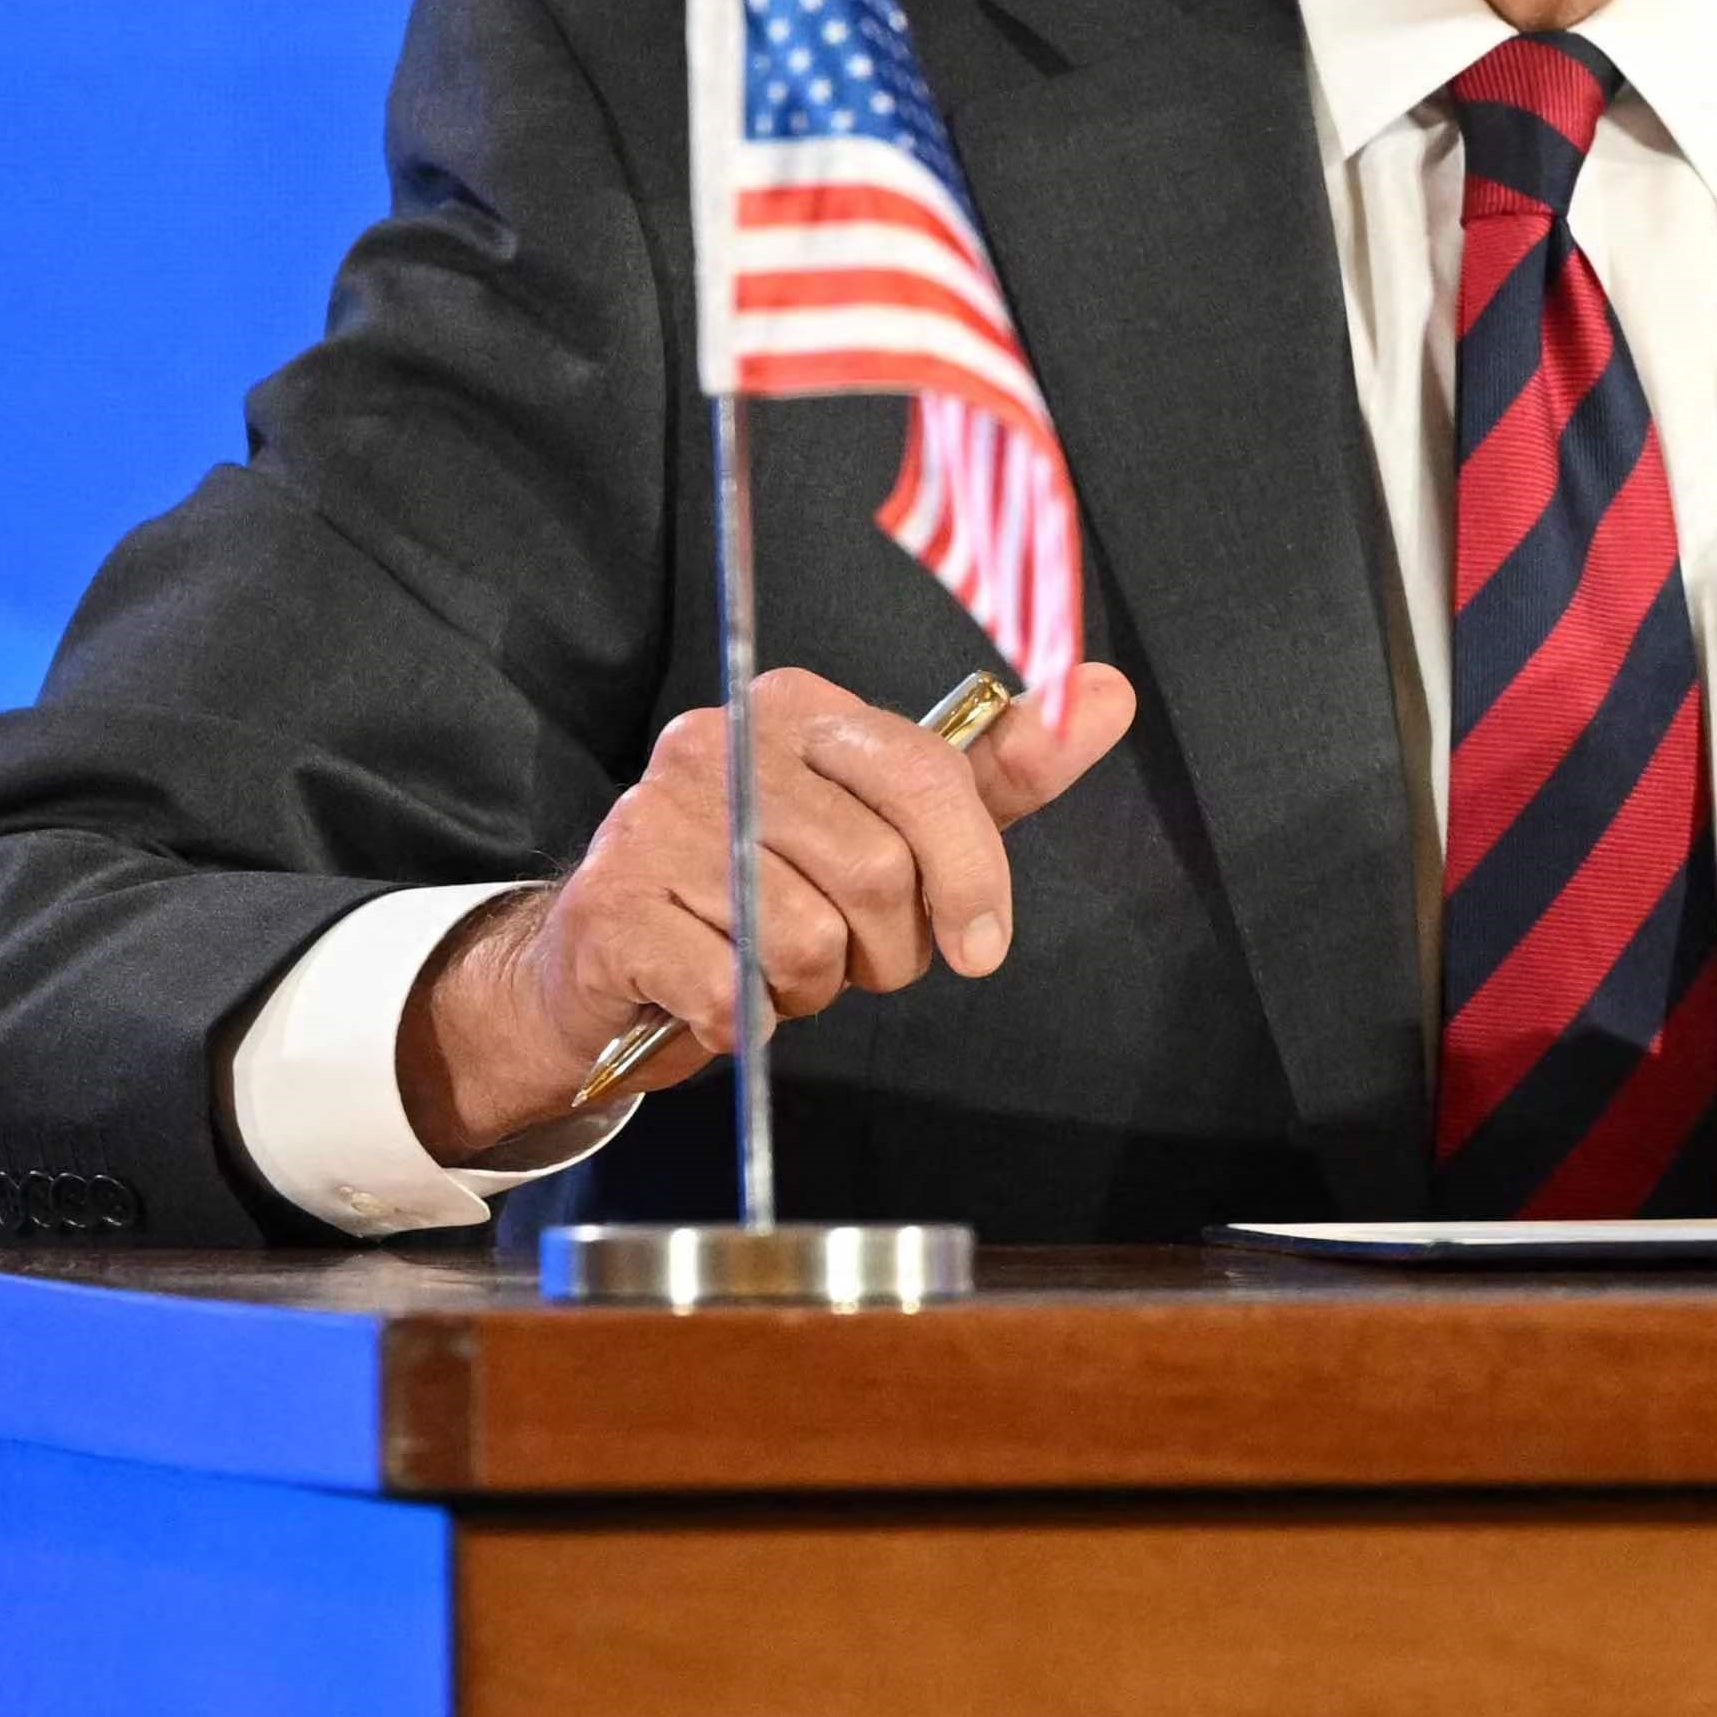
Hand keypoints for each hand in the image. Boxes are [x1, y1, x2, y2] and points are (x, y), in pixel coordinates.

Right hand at [403, 661, 1138, 1165]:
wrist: (607, 965)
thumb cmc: (767, 889)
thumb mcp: (895, 826)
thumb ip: (1000, 772)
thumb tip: (1108, 694)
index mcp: (796, 709)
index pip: (927, 774)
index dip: (971, 870)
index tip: (982, 942)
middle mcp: (716, 744)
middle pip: (877, 868)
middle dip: (887, 946)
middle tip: (850, 959)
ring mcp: (651, 823)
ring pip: (808, 936)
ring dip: (814, 987)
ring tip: (776, 970)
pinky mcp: (611, 910)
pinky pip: (735, 991)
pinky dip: (749, 1022)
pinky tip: (721, 998)